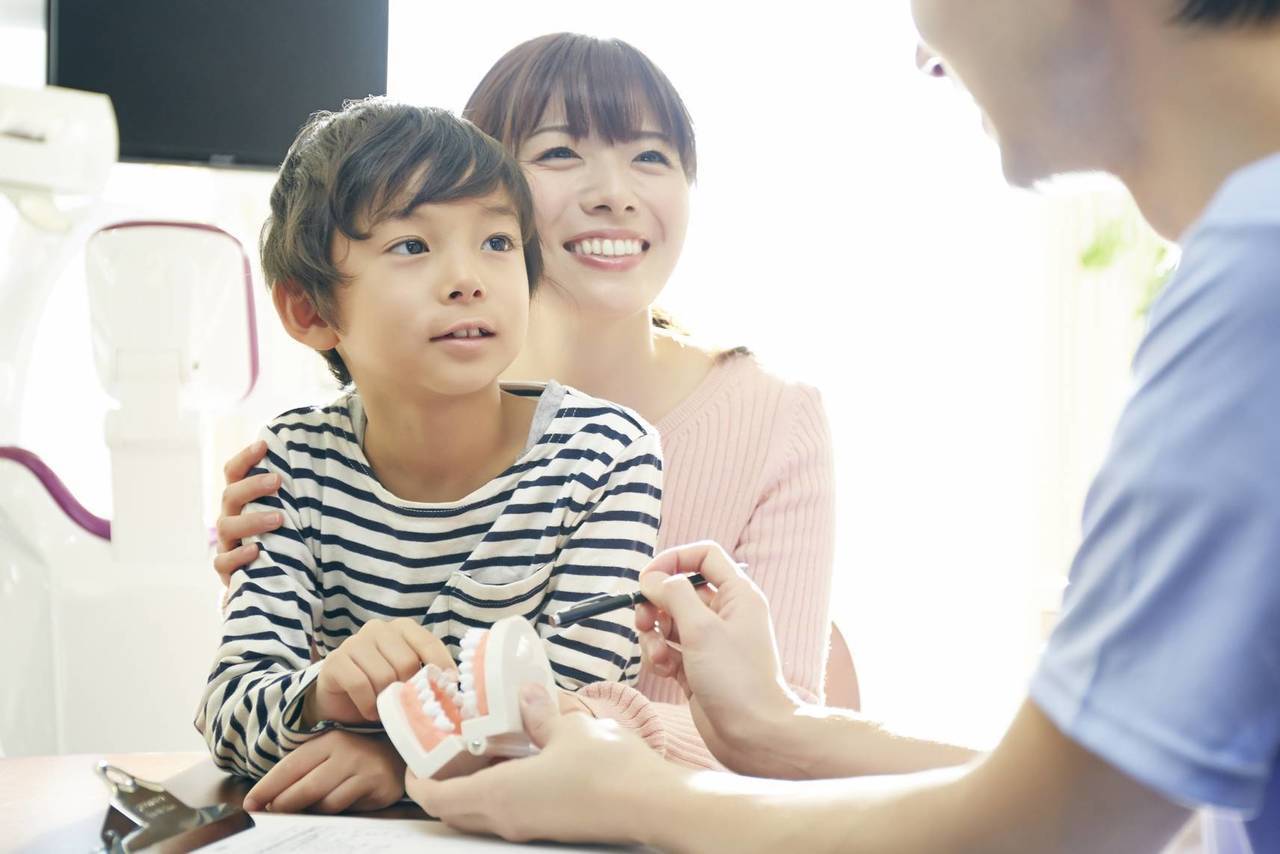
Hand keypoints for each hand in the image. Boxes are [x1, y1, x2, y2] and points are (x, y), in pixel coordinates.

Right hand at [213, 439, 284, 585]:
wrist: (271, 581)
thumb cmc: (283, 537)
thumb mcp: (287, 512)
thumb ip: (292, 492)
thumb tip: (319, 461)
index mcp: (241, 501)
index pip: (234, 473)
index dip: (245, 458)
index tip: (264, 444)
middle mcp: (230, 519)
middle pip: (230, 496)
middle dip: (252, 486)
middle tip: (277, 480)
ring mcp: (227, 545)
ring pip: (227, 527)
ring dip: (252, 520)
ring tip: (279, 519)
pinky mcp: (228, 572)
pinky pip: (223, 563)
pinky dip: (238, 556)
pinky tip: (256, 550)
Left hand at [243, 730, 404, 813]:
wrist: (401, 754)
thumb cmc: (357, 757)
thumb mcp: (330, 754)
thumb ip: (305, 771)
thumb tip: (270, 800)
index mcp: (327, 740)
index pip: (289, 766)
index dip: (267, 787)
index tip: (250, 803)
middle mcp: (345, 752)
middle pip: (303, 788)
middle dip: (282, 805)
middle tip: (270, 816)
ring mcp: (362, 769)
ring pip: (322, 802)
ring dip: (308, 812)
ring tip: (301, 813)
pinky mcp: (376, 787)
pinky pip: (344, 808)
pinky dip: (332, 813)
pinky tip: (331, 808)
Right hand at [307, 618, 454, 724]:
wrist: (340, 699)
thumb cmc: (381, 685)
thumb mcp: (409, 676)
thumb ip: (427, 672)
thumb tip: (452, 682)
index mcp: (402, 628)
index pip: (428, 642)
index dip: (441, 666)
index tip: (449, 687)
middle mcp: (378, 629)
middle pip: (407, 662)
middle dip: (408, 688)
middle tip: (404, 703)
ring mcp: (354, 642)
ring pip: (384, 676)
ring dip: (386, 700)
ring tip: (385, 707)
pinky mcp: (335, 662)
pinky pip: (360, 685)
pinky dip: (368, 706)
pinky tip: (370, 711)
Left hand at [406, 684, 673, 844]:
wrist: (653, 805)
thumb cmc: (608, 768)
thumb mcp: (570, 728)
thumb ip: (539, 712)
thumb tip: (523, 693)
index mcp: (499, 795)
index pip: (434, 797)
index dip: (415, 777)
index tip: (414, 753)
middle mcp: (507, 819)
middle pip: (453, 811)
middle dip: (440, 782)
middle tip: (445, 747)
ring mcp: (529, 828)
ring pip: (480, 815)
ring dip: (470, 787)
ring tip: (480, 749)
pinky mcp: (550, 829)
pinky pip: (507, 813)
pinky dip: (498, 790)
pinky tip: (519, 760)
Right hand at [635, 541, 800, 775]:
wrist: (753, 735)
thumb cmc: (737, 679)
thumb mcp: (701, 628)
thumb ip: (674, 594)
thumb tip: (652, 578)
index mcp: (737, 594)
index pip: (704, 556)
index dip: (674, 559)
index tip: (648, 577)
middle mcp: (725, 614)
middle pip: (679, 590)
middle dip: (655, 603)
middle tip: (643, 620)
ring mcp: (710, 642)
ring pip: (668, 621)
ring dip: (655, 635)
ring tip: (661, 656)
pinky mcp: (697, 667)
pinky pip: (668, 649)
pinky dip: (661, 657)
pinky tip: (667, 673)